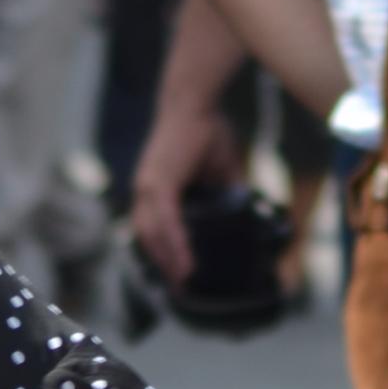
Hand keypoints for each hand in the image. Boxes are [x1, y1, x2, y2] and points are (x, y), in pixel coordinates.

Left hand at [129, 111, 240, 287]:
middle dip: (162, 265)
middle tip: (180, 288)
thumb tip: (242, 213)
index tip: (176, 274)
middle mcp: (145, 190)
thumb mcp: (218, 169)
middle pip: (148, 239)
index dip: (162, 252)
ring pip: (154, 236)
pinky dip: (174, 246)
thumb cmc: (205, 129)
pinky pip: (165, 223)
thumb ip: (224, 193)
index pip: (152, 228)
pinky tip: (185, 264)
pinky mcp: (159, 182)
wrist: (195, 100)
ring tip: (185, 283)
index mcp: (154, 188)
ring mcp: (148, 186)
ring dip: (168, 262)